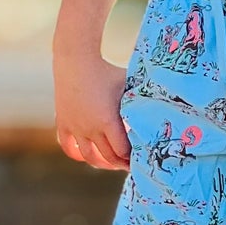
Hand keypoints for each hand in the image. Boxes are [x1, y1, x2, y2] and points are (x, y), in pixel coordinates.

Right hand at [55, 54, 130, 169]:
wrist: (76, 60)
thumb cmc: (107, 71)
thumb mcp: (128, 86)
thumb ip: (140, 102)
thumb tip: (161, 110)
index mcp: (108, 121)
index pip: (122, 151)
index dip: (132, 157)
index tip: (140, 156)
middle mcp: (91, 128)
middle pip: (108, 157)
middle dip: (120, 163)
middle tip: (129, 164)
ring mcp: (76, 128)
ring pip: (88, 157)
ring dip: (101, 163)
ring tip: (110, 163)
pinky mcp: (64, 123)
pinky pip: (68, 147)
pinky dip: (78, 154)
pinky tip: (88, 154)